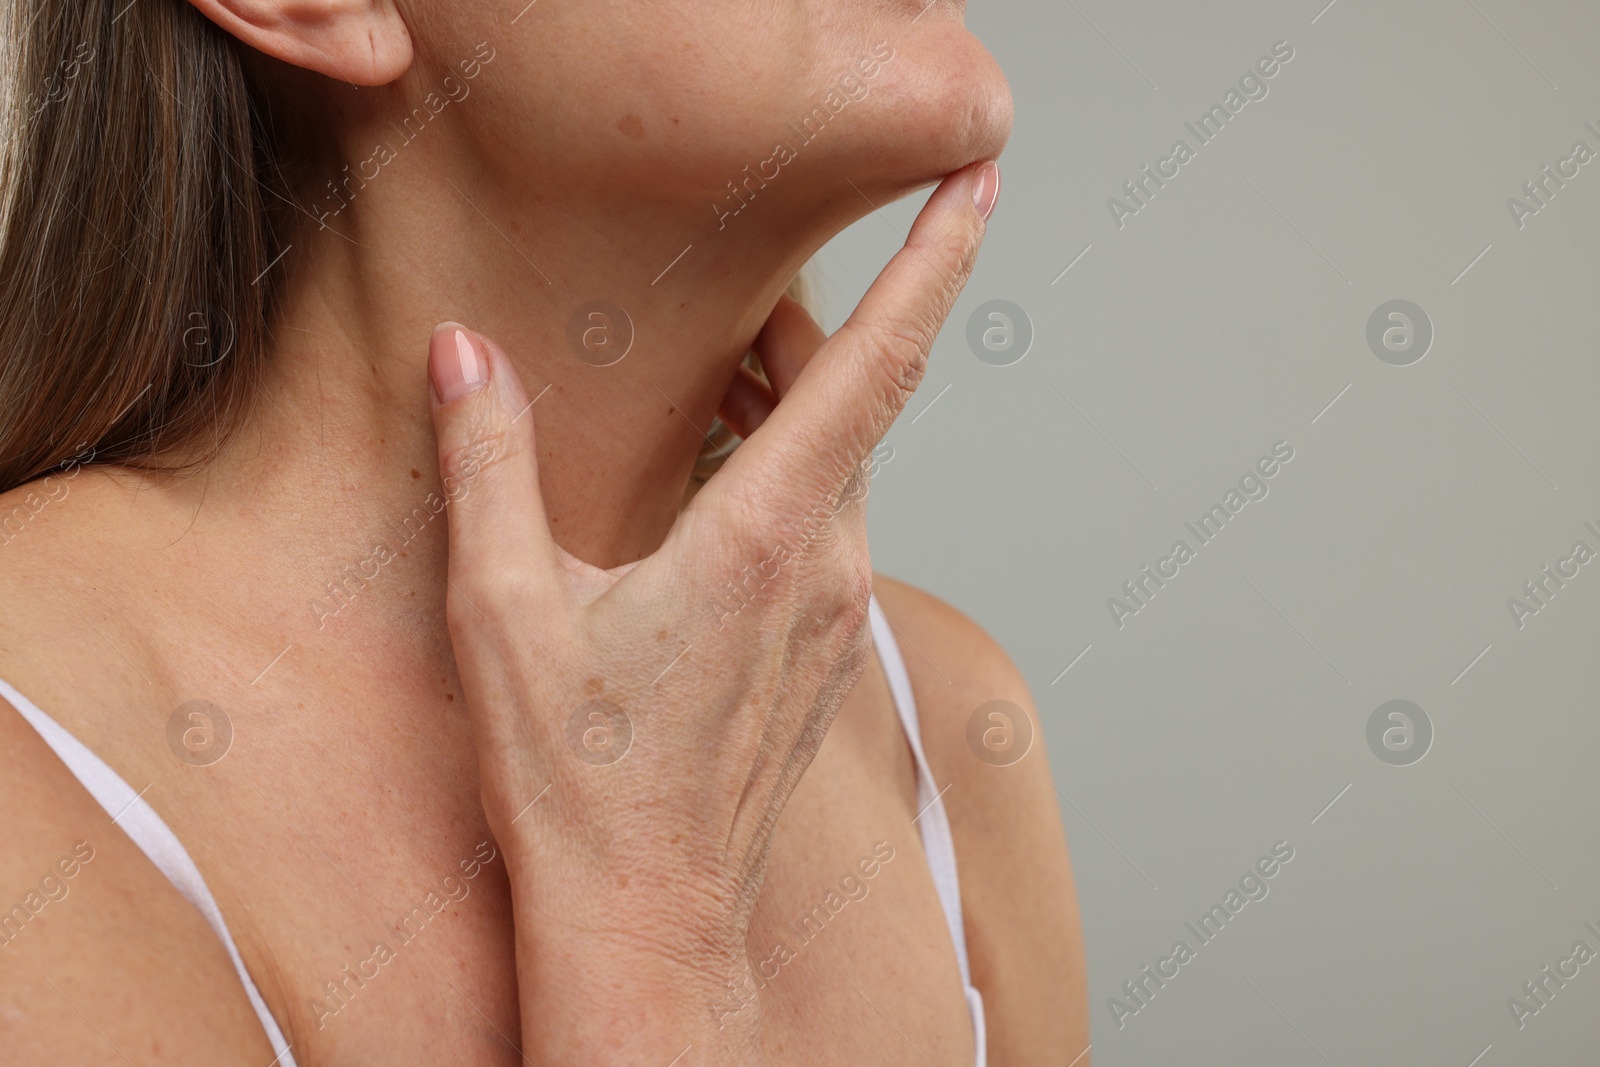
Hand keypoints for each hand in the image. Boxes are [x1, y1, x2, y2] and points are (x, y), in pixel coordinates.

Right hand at [427, 161, 995, 1063]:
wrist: (645, 921)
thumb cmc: (580, 784)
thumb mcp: (505, 612)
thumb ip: (488, 467)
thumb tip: (466, 358)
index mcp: (760, 543)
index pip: (871, 372)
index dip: (930, 267)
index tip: (976, 187)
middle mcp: (823, 571)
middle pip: (853, 406)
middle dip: (809, 332)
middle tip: (740, 297)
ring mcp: (833, 616)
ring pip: (843, 468)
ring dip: (794, 407)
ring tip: (718, 383)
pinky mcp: (821, 651)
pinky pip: (828, 526)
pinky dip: (790, 474)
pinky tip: (716, 487)